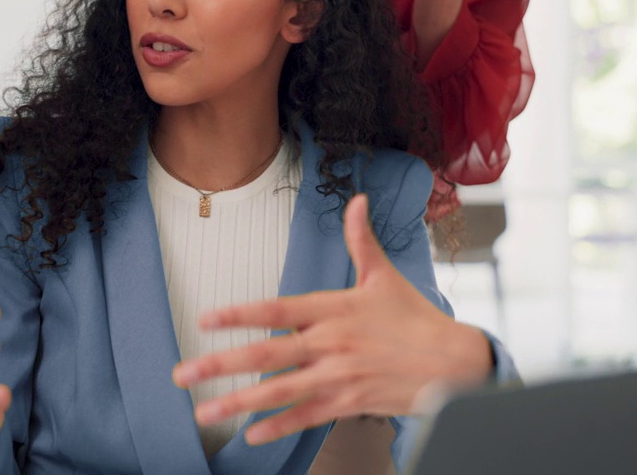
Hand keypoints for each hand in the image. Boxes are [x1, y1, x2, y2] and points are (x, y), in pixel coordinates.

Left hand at [171, 194, 492, 445]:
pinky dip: (277, 427)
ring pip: (278, 391)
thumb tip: (357, 201)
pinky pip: (305, 417)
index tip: (206, 320)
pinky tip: (250, 435)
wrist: (454, 364)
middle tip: (182, 374)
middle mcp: (330, 344)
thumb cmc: (415, 319)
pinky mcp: (348, 402)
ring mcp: (337, 376)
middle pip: (266, 355)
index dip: (239, 315)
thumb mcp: (385, 276)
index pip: (276, 309)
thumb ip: (361, 240)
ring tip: (204, 411)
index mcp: (333, 308)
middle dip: (219, 365)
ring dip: (237, 403)